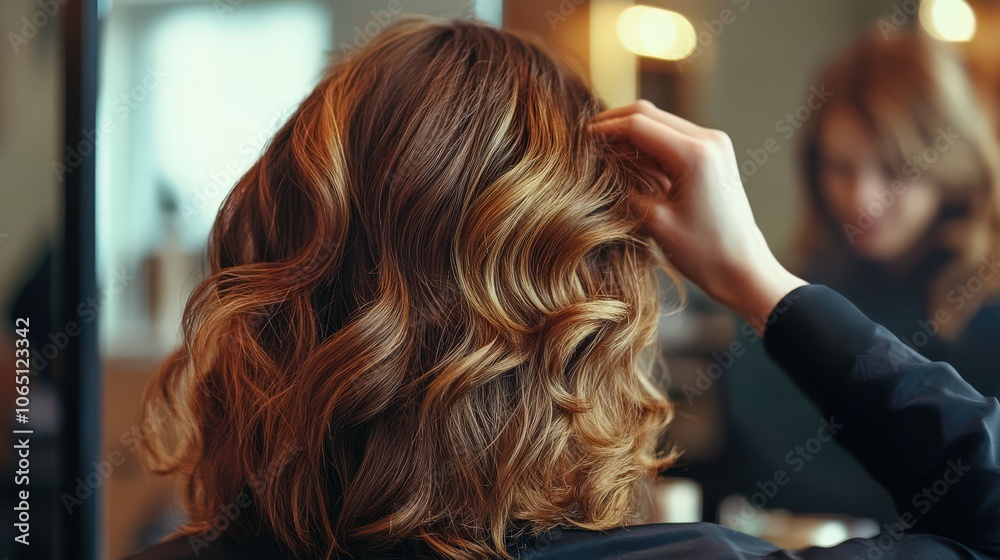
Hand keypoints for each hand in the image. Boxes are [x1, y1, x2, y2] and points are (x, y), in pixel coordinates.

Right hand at [590, 100, 806, 330]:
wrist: (744, 269)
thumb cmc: (703, 253)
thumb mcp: (654, 221)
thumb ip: (625, 185)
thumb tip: (600, 163)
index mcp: (695, 154)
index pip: (638, 124)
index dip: (604, 129)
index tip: (579, 139)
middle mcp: (708, 139)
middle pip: (648, 114)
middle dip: (614, 124)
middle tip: (585, 142)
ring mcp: (714, 144)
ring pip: (660, 122)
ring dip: (631, 133)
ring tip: (604, 153)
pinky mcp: (714, 154)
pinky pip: (673, 136)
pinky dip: (649, 143)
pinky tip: (630, 161)